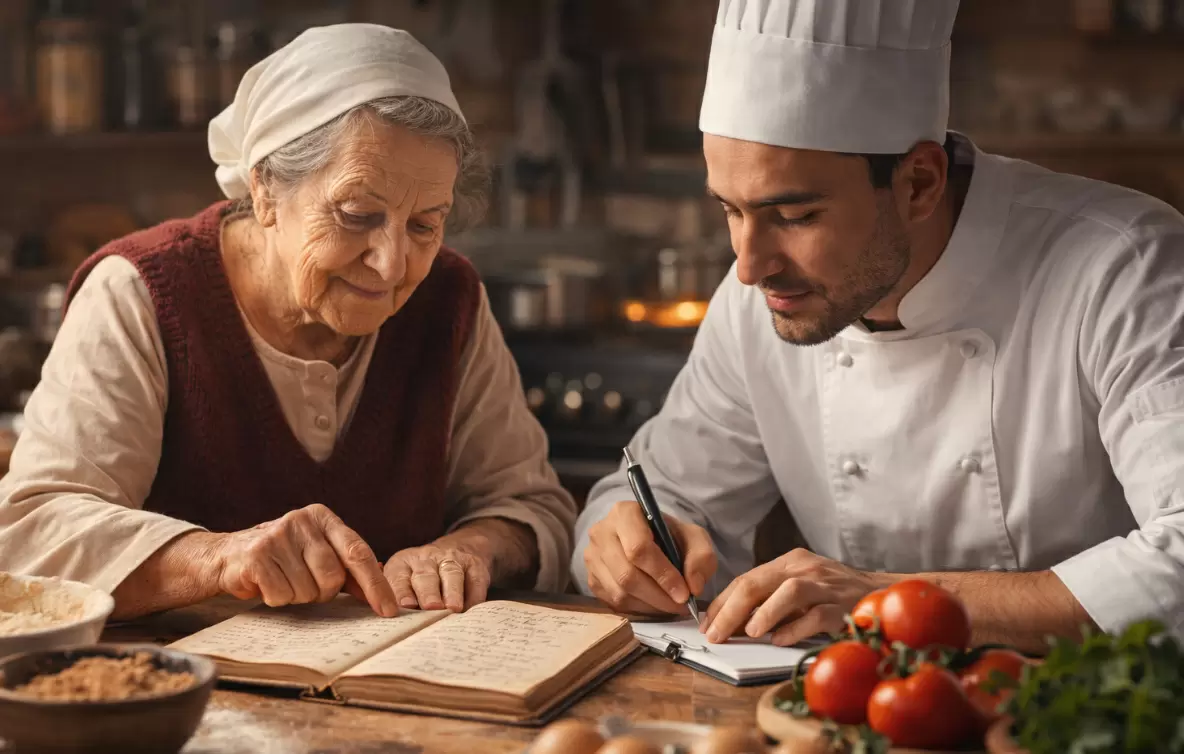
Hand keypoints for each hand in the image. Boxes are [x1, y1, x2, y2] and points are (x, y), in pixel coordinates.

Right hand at [210, 503, 398, 616]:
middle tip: (306, 586)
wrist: (228, 556)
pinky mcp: (257, 555)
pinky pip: (281, 595)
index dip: (375, 584)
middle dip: (323, 592)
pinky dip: (276, 598)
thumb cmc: (283, 558)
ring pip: (307, 589)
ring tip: (283, 581)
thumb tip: (383, 587)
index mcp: (323, 517)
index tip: (388, 610)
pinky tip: (267, 584)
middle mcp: (302, 520)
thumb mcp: (317, 555)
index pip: (358, 552)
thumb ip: (349, 570)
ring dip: (297, 596)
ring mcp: (278, 535)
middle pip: (333, 576)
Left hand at [384, 541, 492, 611]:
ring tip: (453, 609)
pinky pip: (475, 580)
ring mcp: (452, 560)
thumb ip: (394, 598)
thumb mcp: (404, 579)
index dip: (402, 591)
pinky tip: (471, 610)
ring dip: (452, 592)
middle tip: (430, 607)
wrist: (461, 548)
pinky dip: (474, 596)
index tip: (405, 606)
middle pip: (425, 575)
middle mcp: (426, 559)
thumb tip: (388, 624)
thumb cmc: (423, 577)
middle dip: (427, 592)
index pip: (399, 577)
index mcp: (403, 563)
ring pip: (451, 574)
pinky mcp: (474, 565)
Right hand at [583, 499, 716, 614]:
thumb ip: (701, 557)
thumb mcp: (694, 537)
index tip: (684, 593)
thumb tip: (694, 586)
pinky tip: (655, 603)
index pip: (639, 548)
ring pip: (619, 592)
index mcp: (624, 513)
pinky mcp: (591, 579)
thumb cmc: (670, 536)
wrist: (648, 539)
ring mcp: (592, 557)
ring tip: (671, 605)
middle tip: (681, 605)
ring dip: (650, 605)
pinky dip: (639, 609)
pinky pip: (614, 603)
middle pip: (627, 574)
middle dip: (659, 595)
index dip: (663, 574)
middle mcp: (601, 532)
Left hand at [702, 548, 880, 645]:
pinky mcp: (845, 605)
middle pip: (759, 582)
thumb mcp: (800, 589)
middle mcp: (805, 567)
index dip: (723, 601)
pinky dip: (796, 628)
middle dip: (731, 609)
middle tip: (715, 633)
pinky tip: (780, 641)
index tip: (706, 623)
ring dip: (765, 612)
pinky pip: (818, 615)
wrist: (885, 593)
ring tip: (748, 632)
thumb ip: (770, 600)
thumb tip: (731, 623)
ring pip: (790, 591)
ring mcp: (826, 585)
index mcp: (791, 561)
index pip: (747, 578)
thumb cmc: (836, 595)